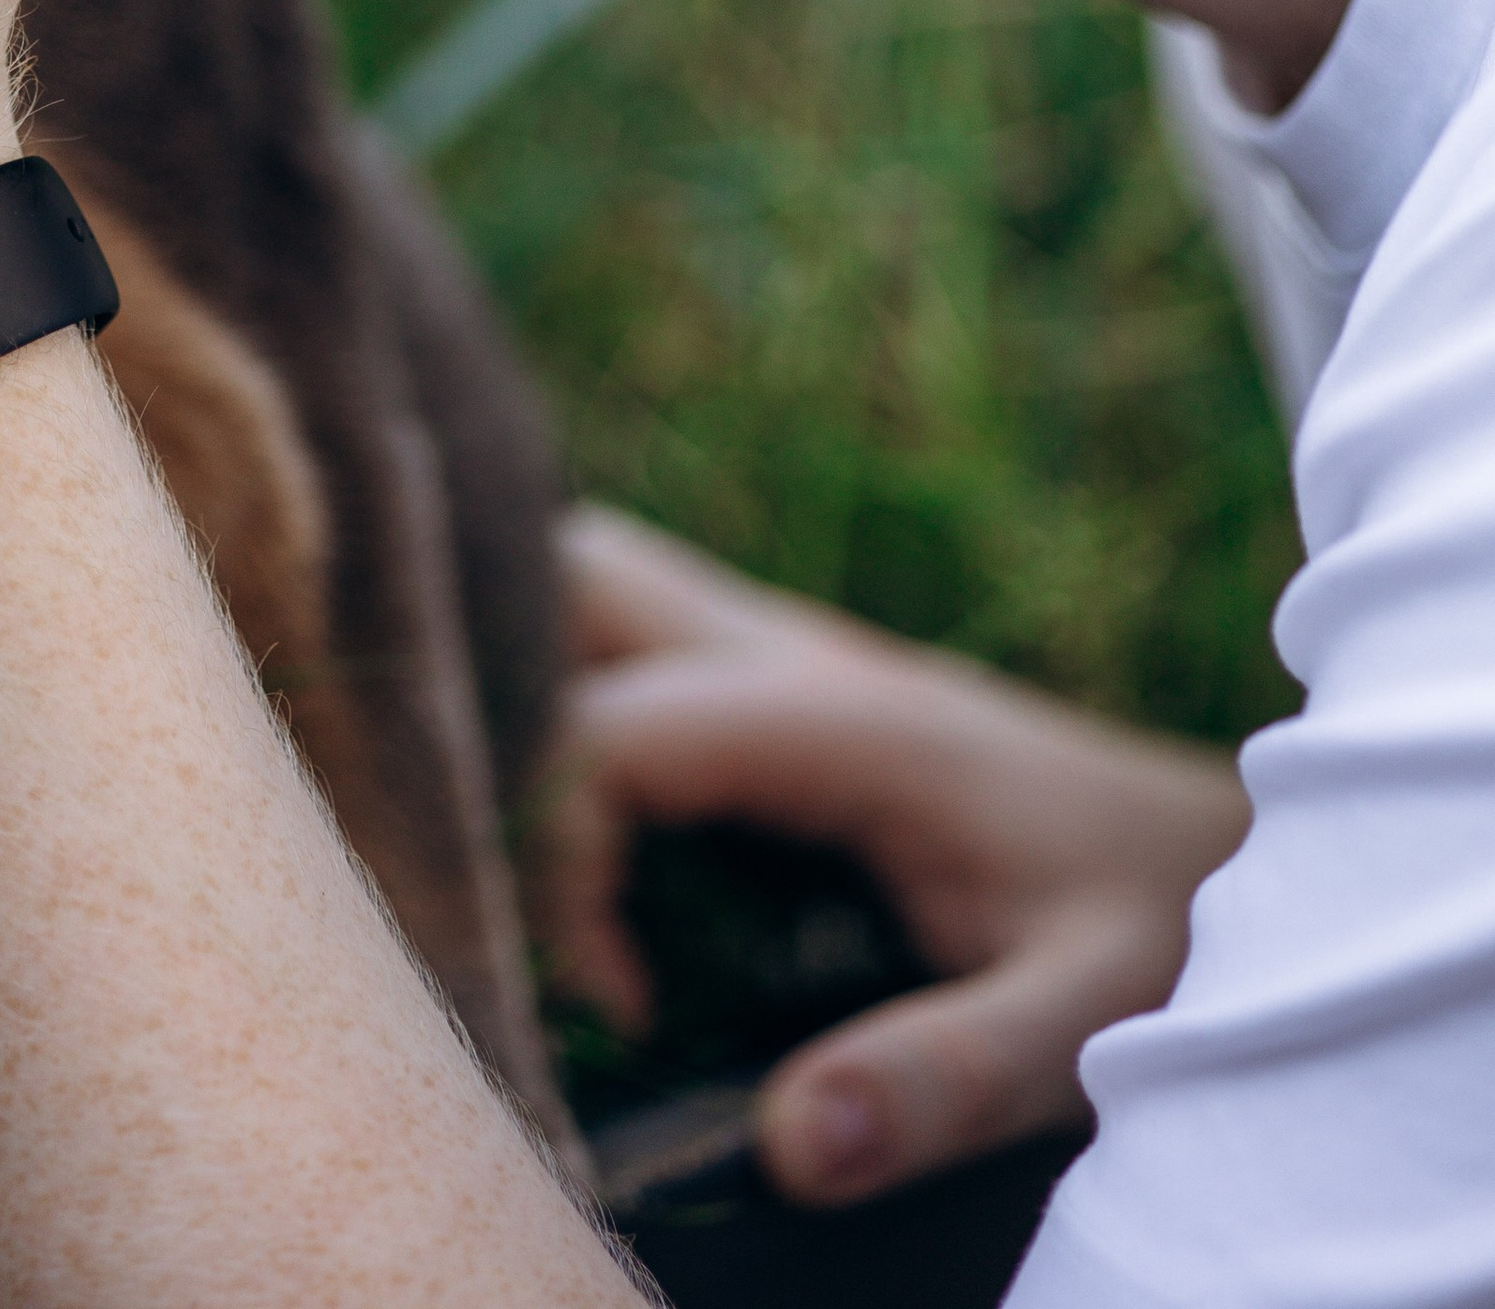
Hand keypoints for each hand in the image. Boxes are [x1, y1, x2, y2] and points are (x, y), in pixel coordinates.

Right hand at [542, 504, 1248, 1208]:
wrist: (1238, 854)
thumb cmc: (1165, 932)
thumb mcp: (1080, 1023)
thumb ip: (939, 1079)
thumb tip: (787, 1151)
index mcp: (837, 715)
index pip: (604, 733)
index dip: (560, 865)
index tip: (621, 1006)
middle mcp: (794, 652)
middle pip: (572, 577)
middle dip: (491, 692)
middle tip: (503, 860)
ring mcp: (789, 654)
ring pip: (594, 585)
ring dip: (529, 677)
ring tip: (526, 838)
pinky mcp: (791, 688)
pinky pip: (637, 643)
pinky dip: (574, 699)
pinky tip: (593, 831)